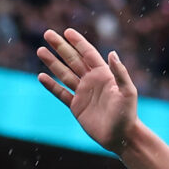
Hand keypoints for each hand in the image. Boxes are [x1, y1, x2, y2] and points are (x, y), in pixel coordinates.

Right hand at [37, 27, 141, 154]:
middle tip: (48, 34)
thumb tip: (112, 53)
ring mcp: (83, 93)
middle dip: (60, 47)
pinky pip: (61, 93)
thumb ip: (120, 73)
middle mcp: (92, 81)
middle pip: (73, 60)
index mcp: (103, 75)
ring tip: (40, 50)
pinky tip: (41, 77)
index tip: (67, 31)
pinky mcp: (76, 107)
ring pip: (64, 74)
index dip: (78, 42)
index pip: (88, 53)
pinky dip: (51, 86)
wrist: (122, 137)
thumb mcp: (128, 92)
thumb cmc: (128, 114)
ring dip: (52, 62)